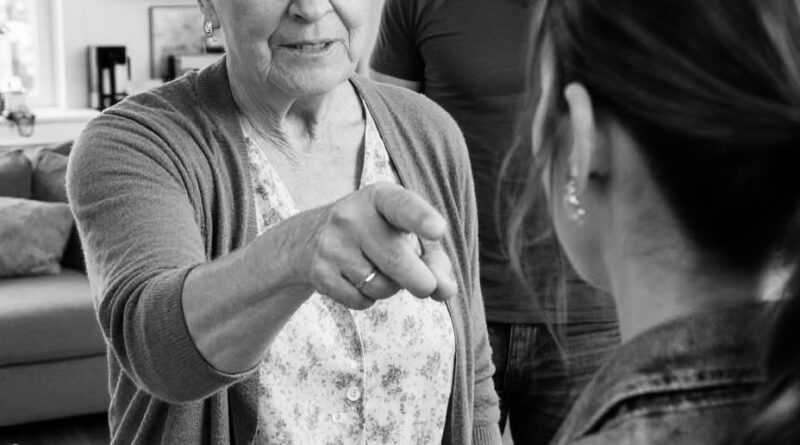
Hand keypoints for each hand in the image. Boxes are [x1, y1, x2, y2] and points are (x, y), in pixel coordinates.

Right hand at [301, 181, 457, 309]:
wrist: (310, 237)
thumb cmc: (375, 233)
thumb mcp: (403, 231)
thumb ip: (432, 258)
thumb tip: (446, 290)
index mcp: (380, 197)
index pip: (403, 206)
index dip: (422, 218)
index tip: (438, 229)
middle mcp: (352, 216)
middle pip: (397, 260)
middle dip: (422, 282)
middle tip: (428, 287)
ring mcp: (332, 245)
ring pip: (381, 286)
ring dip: (391, 288)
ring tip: (379, 270)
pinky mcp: (321, 273)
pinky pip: (361, 300)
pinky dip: (369, 298)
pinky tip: (358, 279)